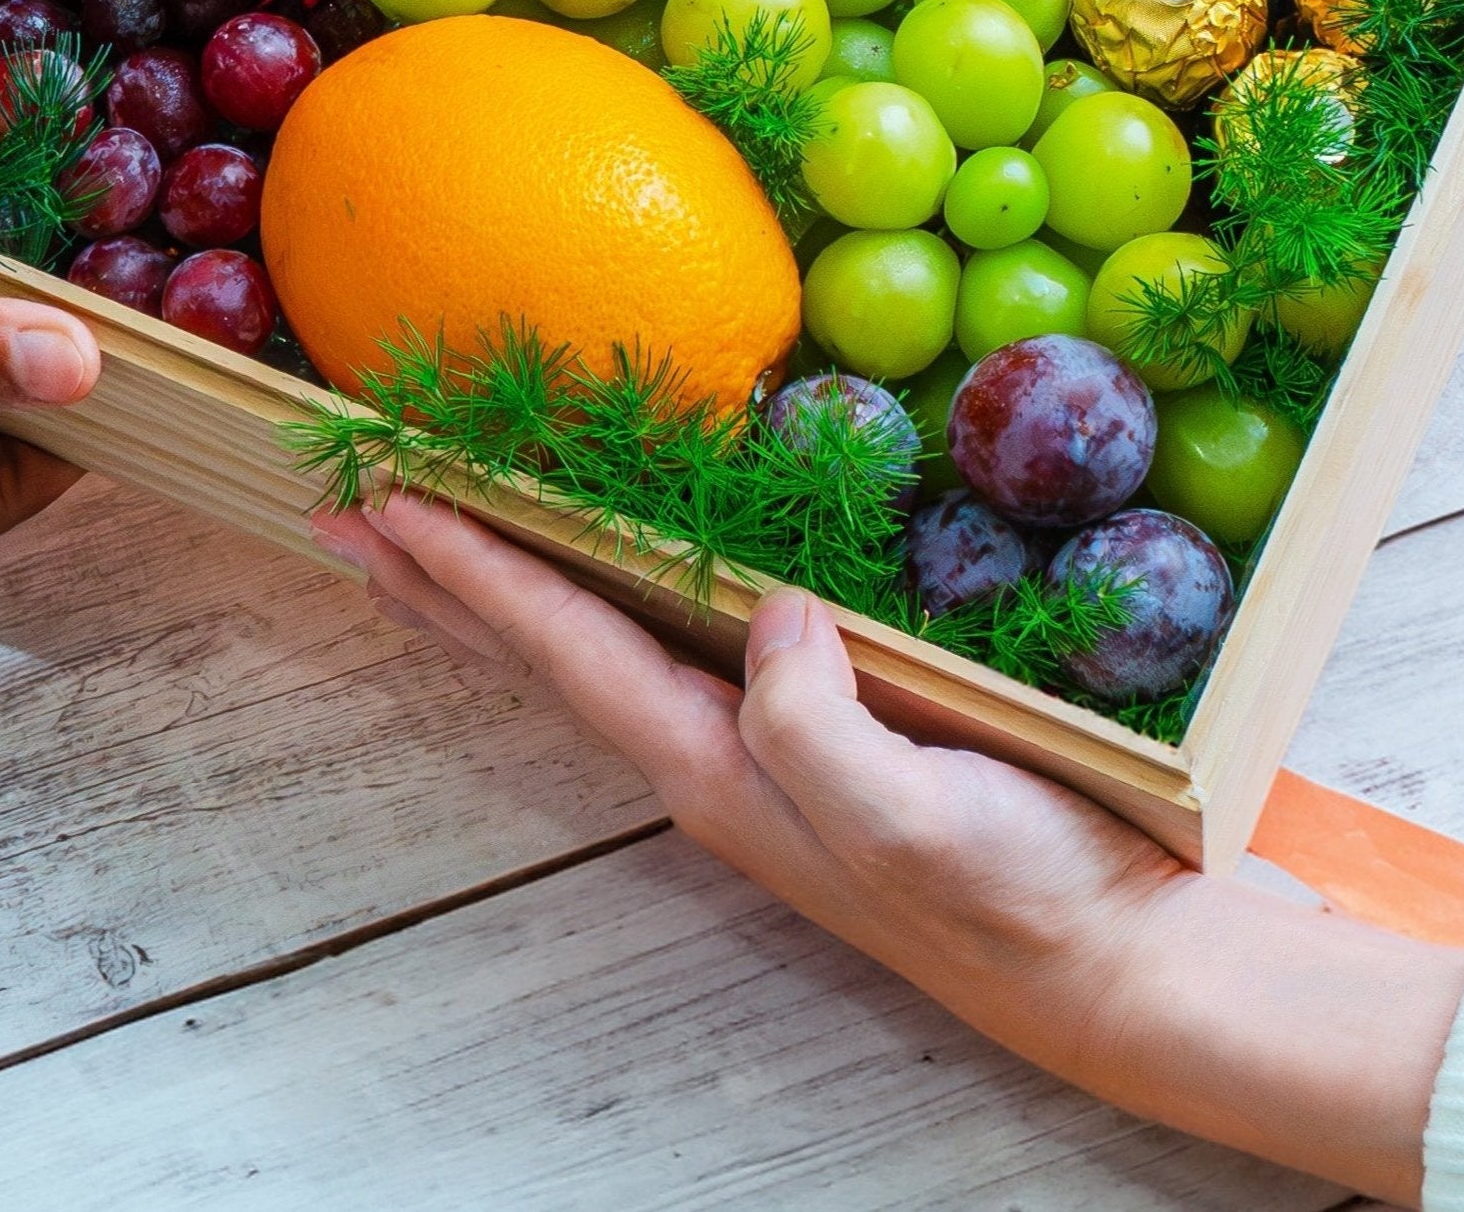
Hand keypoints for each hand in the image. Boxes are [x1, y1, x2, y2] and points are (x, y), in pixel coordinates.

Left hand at [312, 492, 1463, 1201]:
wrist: (1119, 964)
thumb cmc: (1023, 891)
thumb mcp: (914, 819)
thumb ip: (821, 728)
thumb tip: (765, 614)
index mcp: (718, 769)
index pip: (568, 645)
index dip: (478, 567)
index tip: (393, 499)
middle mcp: (713, 765)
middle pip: (544, 655)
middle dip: (441, 585)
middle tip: (345, 514)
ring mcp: (758, 759)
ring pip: (591, 655)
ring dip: (501, 596)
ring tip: (428, 543)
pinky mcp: (813, 742)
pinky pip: (666, 653)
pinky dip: (600, 605)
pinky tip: (608, 587)